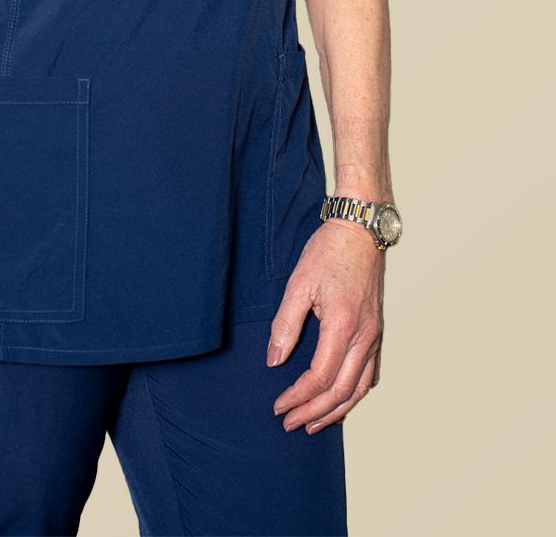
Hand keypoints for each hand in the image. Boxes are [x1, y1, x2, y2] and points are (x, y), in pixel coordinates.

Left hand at [266, 218, 384, 433]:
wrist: (361, 229)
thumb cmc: (329, 251)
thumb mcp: (299, 283)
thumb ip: (285, 324)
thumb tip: (274, 361)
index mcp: (344, 325)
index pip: (319, 377)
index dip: (298, 397)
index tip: (278, 406)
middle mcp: (365, 336)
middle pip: (341, 391)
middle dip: (314, 412)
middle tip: (290, 423)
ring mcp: (375, 335)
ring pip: (360, 388)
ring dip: (337, 410)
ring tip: (314, 423)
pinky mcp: (377, 330)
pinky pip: (371, 373)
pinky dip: (355, 393)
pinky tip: (342, 398)